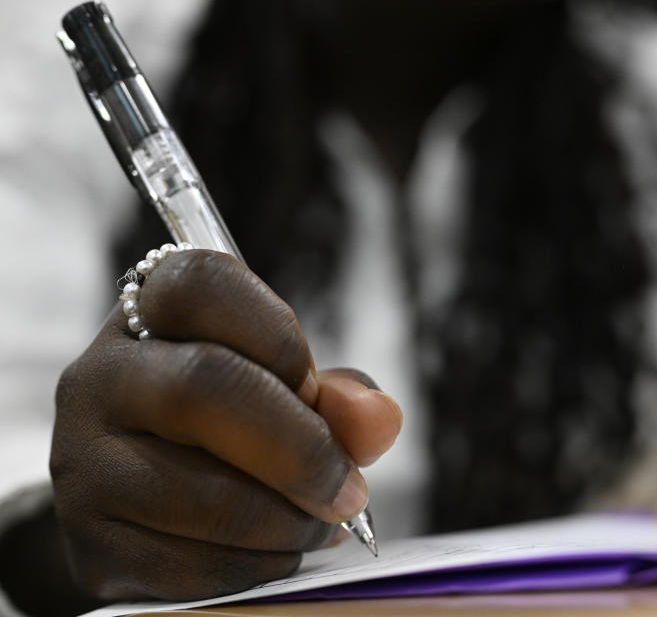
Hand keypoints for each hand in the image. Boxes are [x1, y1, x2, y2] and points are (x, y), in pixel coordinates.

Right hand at [52, 250, 401, 600]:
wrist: (144, 504)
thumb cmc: (227, 426)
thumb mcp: (283, 389)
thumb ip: (339, 397)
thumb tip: (379, 419)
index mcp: (148, 313)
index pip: (205, 284)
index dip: (279, 338)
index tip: (315, 390)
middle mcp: (101, 377)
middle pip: (206, 385)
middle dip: (301, 446)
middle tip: (349, 487)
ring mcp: (83, 462)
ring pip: (202, 492)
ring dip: (289, 520)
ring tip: (321, 522)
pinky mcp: (91, 543)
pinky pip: (193, 564)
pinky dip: (259, 565)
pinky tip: (279, 551)